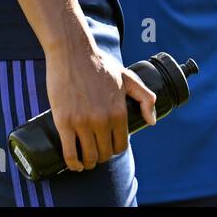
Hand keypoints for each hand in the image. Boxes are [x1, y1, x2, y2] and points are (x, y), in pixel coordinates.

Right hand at [45, 41, 156, 172]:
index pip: (121, 145)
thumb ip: (145, 97)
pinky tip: (74, 164)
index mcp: (119, 112)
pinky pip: (70, 152)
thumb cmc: (99, 64)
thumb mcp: (127, 78)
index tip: (108, 147)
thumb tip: (151, 122)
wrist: (72, 52)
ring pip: (89, 156)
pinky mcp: (64, 121)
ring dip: (88, 163)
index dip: (115, 149)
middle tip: (95, 153)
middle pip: (105, 153)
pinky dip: (72, 163)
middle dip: (101, 156)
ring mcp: (83, 122)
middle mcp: (103, 120)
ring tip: (85, 160)